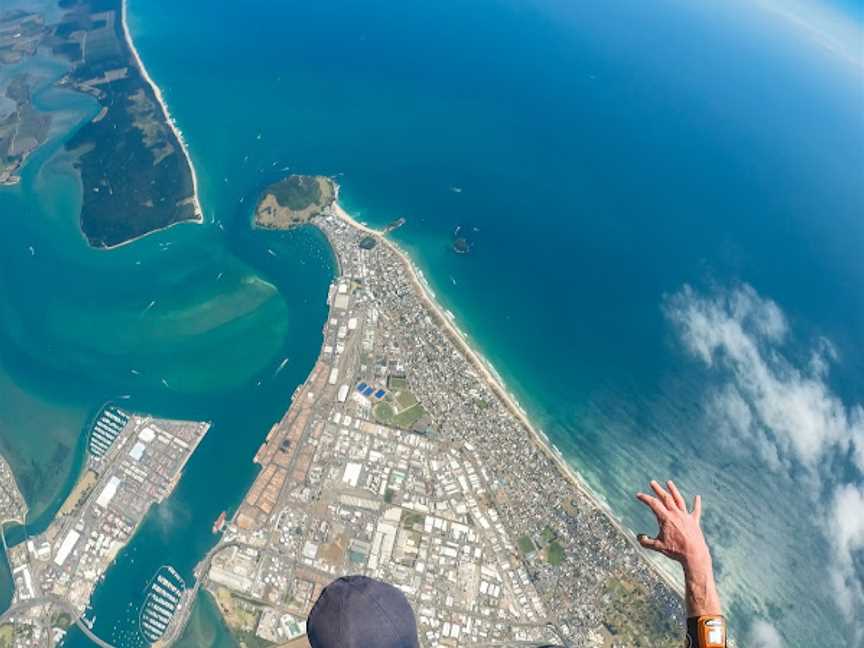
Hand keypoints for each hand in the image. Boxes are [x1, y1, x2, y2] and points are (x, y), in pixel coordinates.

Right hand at [636, 479, 720, 616]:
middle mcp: (676, 514)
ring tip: (669, 483)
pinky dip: (697, 504)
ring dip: (674, 490)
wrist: (694, 555)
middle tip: (652, 482)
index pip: (653, 504)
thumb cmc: (675, 551)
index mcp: (666, 518)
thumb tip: (639, 537)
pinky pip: (696, 510)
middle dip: (658, 489)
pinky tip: (697, 497)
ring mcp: (686, 517)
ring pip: (679, 500)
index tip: (638, 495)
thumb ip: (646, 542)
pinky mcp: (694, 522)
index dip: (645, 498)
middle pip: (666, 498)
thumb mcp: (658, 547)